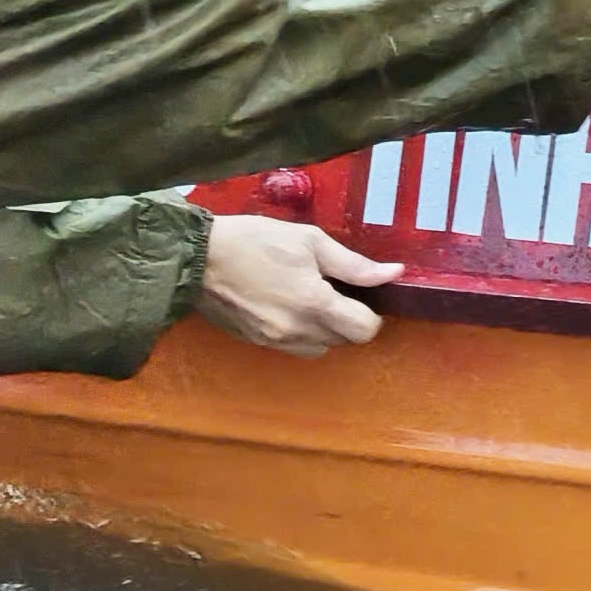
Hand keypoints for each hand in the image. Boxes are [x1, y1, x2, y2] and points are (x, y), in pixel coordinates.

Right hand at [193, 215, 403, 357]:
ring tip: (312, 298)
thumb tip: (394, 273)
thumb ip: (354, 264)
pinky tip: (290, 305)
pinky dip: (301, 333)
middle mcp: (295, 330)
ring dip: (326, 330)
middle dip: (348, 320)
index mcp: (312, 303)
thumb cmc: (255, 241)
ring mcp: (273, 341)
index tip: (363, 295)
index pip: (364, 330)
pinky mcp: (256, 343)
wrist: (196, 258)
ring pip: (319, 349)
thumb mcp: (310, 241)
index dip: (372, 314)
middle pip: (343, 341)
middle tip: (337, 290)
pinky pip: (293, 348)